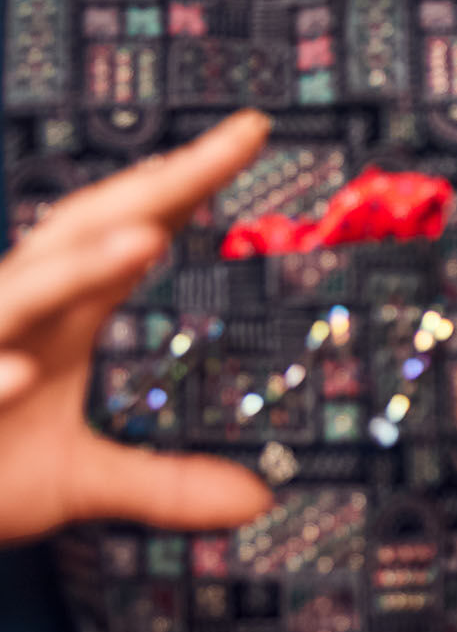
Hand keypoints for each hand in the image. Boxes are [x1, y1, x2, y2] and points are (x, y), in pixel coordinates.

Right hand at [0, 112, 275, 545]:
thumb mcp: (74, 483)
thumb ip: (167, 485)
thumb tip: (258, 500)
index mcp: (57, 316)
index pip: (131, 233)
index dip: (190, 182)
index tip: (253, 131)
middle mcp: (13, 314)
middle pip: (80, 236)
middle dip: (148, 189)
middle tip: (224, 148)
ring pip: (17, 296)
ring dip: (77, 269)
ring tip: (146, 240)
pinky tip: (16, 373)